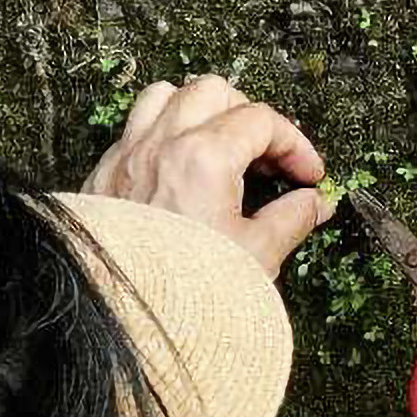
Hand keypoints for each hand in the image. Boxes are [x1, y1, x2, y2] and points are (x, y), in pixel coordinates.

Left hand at [84, 74, 326, 274]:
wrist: (123, 325)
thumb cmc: (182, 294)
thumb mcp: (256, 257)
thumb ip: (291, 220)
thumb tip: (312, 204)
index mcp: (202, 158)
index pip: (261, 120)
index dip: (295, 143)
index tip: (308, 173)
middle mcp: (159, 146)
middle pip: (213, 91)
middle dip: (249, 115)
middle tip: (267, 155)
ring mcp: (127, 157)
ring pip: (165, 96)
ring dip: (199, 111)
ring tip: (221, 145)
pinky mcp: (104, 176)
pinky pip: (134, 128)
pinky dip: (163, 133)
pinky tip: (181, 168)